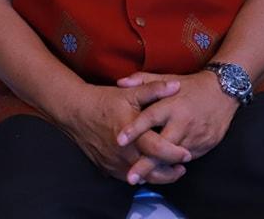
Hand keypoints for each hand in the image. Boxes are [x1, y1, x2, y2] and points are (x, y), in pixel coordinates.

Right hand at [58, 80, 190, 184]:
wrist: (76, 112)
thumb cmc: (105, 101)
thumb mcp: (130, 92)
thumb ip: (154, 90)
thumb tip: (177, 86)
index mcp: (131, 134)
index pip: (157, 149)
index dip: (174, 154)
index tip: (187, 155)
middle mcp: (123, 153)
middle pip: (151, 171)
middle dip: (170, 172)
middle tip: (182, 167)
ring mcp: (114, 163)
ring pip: (140, 178)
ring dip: (157, 176)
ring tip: (170, 171)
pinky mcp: (107, 168)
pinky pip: (128, 177)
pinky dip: (141, 176)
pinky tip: (150, 170)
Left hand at [116, 71, 237, 184]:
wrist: (223, 91)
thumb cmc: (190, 86)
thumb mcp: (168, 78)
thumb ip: (143, 81)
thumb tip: (120, 82)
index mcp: (171, 105)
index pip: (150, 118)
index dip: (134, 129)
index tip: (119, 141)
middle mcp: (183, 122)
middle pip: (162, 147)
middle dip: (146, 164)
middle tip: (131, 177)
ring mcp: (195, 136)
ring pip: (174, 157)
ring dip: (159, 168)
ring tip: (142, 179)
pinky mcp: (206, 145)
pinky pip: (187, 158)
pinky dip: (175, 163)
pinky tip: (164, 169)